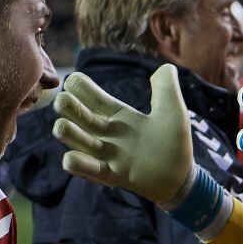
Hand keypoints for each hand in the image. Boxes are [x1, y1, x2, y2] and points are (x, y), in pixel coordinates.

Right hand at [52, 66, 191, 202]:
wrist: (183, 177)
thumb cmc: (176, 143)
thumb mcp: (173, 110)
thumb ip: (166, 87)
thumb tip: (164, 67)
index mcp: (119, 117)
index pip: (94, 98)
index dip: (82, 88)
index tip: (73, 79)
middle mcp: (109, 135)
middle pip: (82, 118)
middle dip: (70, 109)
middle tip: (63, 101)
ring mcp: (110, 155)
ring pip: (82, 143)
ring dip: (69, 135)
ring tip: (59, 127)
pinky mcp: (115, 175)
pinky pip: (93, 170)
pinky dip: (80, 165)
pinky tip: (69, 159)